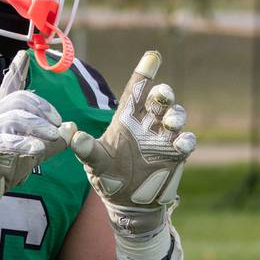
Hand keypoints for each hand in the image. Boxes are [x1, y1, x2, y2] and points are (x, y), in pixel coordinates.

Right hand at [0, 50, 74, 259]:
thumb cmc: (2, 168)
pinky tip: (39, 150)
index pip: (9, 88)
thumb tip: (72, 129)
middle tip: (58, 123)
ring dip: (37, 126)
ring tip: (54, 136)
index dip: (16, 72)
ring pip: (12, 118)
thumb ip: (51, 140)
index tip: (24, 56)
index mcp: (2, 115)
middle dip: (42, 108)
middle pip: (17, 101)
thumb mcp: (31, 150)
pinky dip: (24, 144)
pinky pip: (3, 141)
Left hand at [71, 51, 194, 259]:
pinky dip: (186, 139)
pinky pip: (187, 140)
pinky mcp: (176, 154)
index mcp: (126, 119)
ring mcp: (163, 137)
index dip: (145, 71)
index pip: (136, 90)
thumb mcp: (95, 164)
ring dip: (176, 115)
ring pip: (176, 115)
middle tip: (161, 96)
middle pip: (160, 99)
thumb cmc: (108, 178)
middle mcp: (147, 123)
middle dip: (164, 93)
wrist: (128, 204)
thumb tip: (72, 133)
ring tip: (170, 122)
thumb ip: (86, 149)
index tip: (154, 55)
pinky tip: (180, 144)